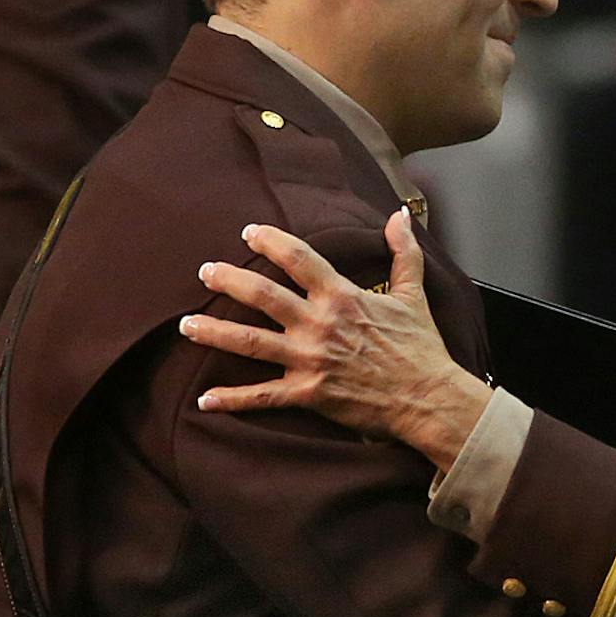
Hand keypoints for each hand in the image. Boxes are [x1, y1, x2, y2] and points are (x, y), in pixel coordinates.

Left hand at [177, 211, 492, 469]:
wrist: (429, 398)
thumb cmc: (422, 348)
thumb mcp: (414, 294)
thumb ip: (403, 253)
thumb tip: (398, 216)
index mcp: (342, 296)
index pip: (298, 258)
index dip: (270, 241)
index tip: (249, 233)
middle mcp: (320, 325)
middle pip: (263, 295)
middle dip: (229, 280)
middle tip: (205, 270)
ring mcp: (311, 360)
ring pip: (251, 343)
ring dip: (215, 333)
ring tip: (186, 326)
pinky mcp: (309, 394)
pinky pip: (262, 397)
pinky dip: (232, 400)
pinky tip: (204, 400)